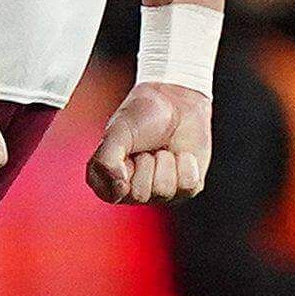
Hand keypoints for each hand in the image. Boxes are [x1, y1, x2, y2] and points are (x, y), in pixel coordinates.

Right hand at [87, 81, 211, 203]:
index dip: (120, 174)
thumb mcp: (118, 132)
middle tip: (146, 148)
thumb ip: (106, 160)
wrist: (176, 101)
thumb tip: (119, 185)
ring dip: (166, 162)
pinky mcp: (186, 188)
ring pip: (164, 190)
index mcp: (110, 177)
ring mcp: (161, 192)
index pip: (110, 194)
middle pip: (140, 194)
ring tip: (162, 148)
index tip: (126, 157)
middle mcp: (134, 189)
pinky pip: (188, 186)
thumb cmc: (141, 114)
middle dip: (145, 163)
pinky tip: (181, 154)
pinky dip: (186, 165)